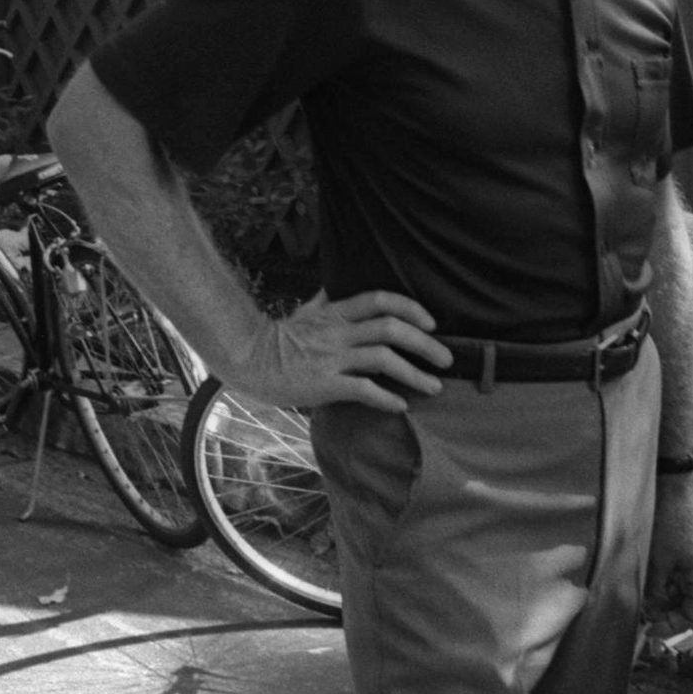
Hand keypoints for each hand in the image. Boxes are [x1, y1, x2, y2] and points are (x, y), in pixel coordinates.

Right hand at [228, 289, 450, 412]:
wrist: (246, 359)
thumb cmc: (275, 339)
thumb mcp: (302, 313)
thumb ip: (322, 301)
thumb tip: (330, 288)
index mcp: (336, 313)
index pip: (380, 299)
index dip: (411, 308)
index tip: (431, 323)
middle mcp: (339, 332)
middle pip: (392, 328)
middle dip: (425, 344)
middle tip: (446, 359)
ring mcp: (332, 358)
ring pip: (384, 359)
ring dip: (415, 374)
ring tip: (434, 387)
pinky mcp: (325, 384)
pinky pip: (363, 389)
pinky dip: (386, 398)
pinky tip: (401, 406)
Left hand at [642, 474, 692, 634]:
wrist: (671, 489)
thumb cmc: (669, 522)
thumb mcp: (657, 561)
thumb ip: (654, 590)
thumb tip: (648, 611)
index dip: (673, 627)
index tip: (650, 629)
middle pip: (684, 607)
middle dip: (663, 614)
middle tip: (639, 616)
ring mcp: (688, 565)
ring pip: (675, 594)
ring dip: (658, 599)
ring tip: (637, 599)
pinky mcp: (678, 556)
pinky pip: (670, 579)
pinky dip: (657, 585)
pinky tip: (641, 582)